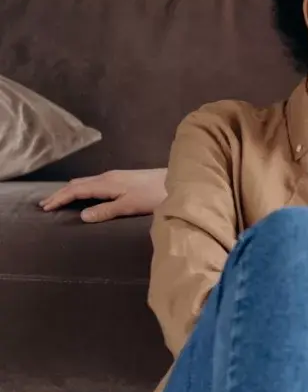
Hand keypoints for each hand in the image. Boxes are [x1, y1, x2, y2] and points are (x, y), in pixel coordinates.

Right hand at [39, 168, 167, 222]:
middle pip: (78, 184)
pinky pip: (95, 182)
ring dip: (71, 190)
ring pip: (86, 182)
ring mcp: (116, 176)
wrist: (178, 181)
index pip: (76, 190)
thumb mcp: (129, 206)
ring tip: (60, 200)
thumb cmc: (155, 195)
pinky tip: (85, 195)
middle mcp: (108, 177)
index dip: (59, 198)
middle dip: (60, 193)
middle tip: (45, 205)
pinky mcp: (124, 178)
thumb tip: (81, 216)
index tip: (45, 208)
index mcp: (106, 183)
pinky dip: (83, 189)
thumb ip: (106, 211)